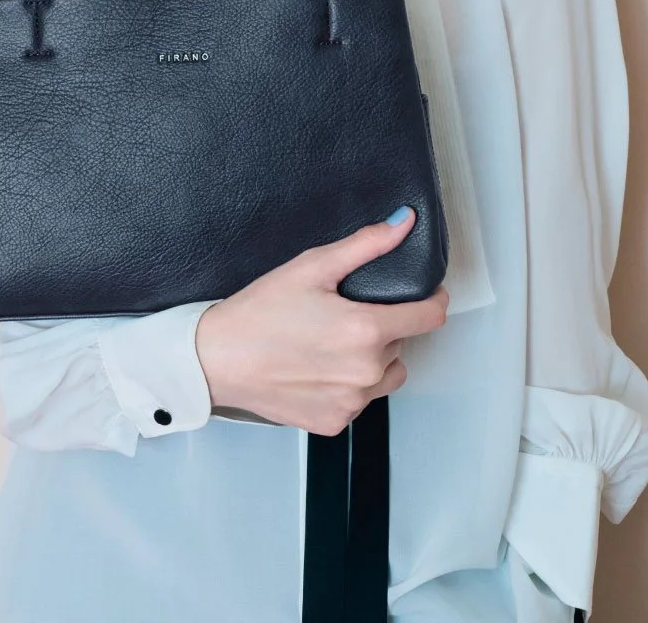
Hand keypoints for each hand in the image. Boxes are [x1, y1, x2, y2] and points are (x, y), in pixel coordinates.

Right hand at [194, 207, 447, 435]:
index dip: (431, 300)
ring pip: (386, 375)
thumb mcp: (313, 266)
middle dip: (384, 327)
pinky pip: (360, 401)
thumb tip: (404, 223)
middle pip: (402, 343)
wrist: (216, 359)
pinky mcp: (334, 423)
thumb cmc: (259, 312)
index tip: (422, 294)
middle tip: (344, 313)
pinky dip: (348, 385)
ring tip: (331, 343)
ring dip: (372, 360)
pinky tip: (317, 368)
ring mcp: (352, 403)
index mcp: (367, 331)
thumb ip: (366, 245)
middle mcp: (366, 373)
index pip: (430, 317)